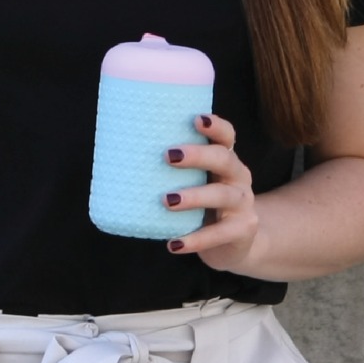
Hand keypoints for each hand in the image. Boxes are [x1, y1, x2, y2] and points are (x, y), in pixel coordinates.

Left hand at [163, 114, 260, 272]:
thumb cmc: (204, 205)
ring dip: (194, 196)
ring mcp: (243, 204)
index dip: (215, 126)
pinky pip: (219, 234)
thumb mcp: (195, 183)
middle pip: (224, 159)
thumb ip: (173, 171)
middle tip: (168, 156)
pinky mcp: (242, 230)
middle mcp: (238, 177)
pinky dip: (196, 239)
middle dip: (197, 156)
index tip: (196, 118)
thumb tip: (120, 157)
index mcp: (226, 160)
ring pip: (222, 195)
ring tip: (166, 200)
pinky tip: (174, 244)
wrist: (236, 244)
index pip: (227, 136)